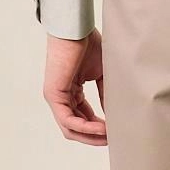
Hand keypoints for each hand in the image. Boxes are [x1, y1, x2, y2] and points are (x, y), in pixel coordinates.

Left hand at [43, 28, 106, 145]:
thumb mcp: (101, 74)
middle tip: (112, 140)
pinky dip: (85, 127)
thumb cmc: (88, 44)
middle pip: (76, 128)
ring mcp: (56, 98)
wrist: (77, 29)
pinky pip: (68, 120)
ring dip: (90, 135)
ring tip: (109, 136)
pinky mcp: (54, 96)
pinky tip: (101, 128)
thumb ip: (104, 94)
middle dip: (94, 137)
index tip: (115, 131)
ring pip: (71, 128)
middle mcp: (61, 98)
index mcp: (71, 92)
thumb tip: (113, 114)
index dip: (99, 127)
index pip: (83, 117)